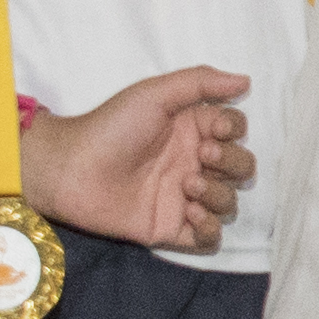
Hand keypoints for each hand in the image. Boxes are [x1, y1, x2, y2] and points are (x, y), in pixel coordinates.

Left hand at [18, 65, 253, 251]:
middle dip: (232, 162)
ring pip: (230, 202)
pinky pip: (210, 237)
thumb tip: (246, 81)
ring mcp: (185, 197)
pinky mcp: (172, 227)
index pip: (235, 130)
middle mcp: (193, 163)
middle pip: (241, 167)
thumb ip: (200, 82)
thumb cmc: (111, 126)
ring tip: (188, 186)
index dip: (234, 130)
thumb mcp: (155, 93)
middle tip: (202, 157)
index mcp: (192, 131)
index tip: (217, 130)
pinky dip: (210, 227)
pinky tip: (190, 213)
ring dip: (220, 193)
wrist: (72, 168)